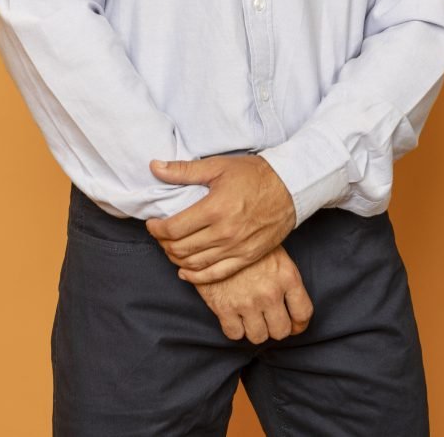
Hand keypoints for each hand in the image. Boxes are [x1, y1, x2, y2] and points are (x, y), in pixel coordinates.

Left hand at [146, 155, 295, 282]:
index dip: (157, 229)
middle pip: (181, 249)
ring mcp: (236, 248)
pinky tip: (185, 272)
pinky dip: (196, 277)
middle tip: (159, 234)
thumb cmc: (253, 174)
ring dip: (176, 258)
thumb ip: (183, 170)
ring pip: (195, 264)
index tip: (152, 223)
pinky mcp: (247, 257)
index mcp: (214, 209)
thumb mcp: (217, 166)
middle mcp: (224, 233)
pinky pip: (216, 275)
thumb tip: (154, 167)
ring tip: (170, 247)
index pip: (174, 229)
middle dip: (163, 243)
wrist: (290, 187)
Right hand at [194, 246, 312, 343]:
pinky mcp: (224, 307)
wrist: (214, 233)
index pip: (303, 313)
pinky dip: (235, 329)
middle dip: (276, 327)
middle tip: (269, 320)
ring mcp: (247, 302)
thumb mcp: (274, 250)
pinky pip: (235, 334)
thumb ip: (285, 277)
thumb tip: (292, 305)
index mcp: (287, 276)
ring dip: (255, 329)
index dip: (299, 324)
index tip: (294, 325)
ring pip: (258, 336)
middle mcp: (270, 292)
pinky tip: (234, 316)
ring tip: (251, 317)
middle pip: (281, 331)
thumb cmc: (246, 239)